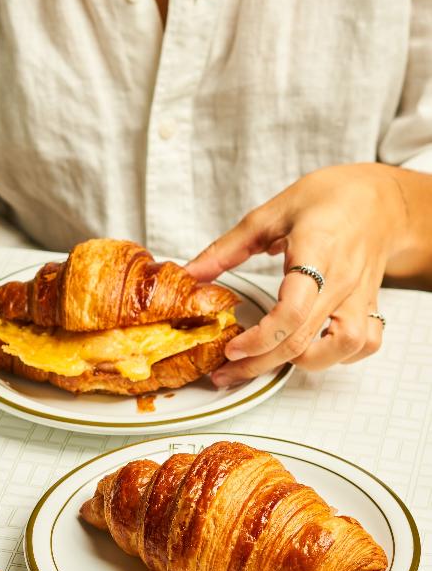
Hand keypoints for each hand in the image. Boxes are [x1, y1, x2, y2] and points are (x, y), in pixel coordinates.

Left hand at [184, 163, 407, 385]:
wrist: (379, 198)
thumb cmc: (328, 199)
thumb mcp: (270, 214)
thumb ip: (227, 248)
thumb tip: (192, 273)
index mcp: (316, 252)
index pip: (292, 310)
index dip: (259, 338)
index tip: (231, 348)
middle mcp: (342, 280)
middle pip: (303, 340)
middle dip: (260, 364)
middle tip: (228, 372)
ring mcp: (360, 296)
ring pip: (343, 348)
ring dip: (305, 361)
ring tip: (274, 357)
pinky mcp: (372, 304)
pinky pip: (365, 344)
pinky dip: (340, 355)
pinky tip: (314, 348)